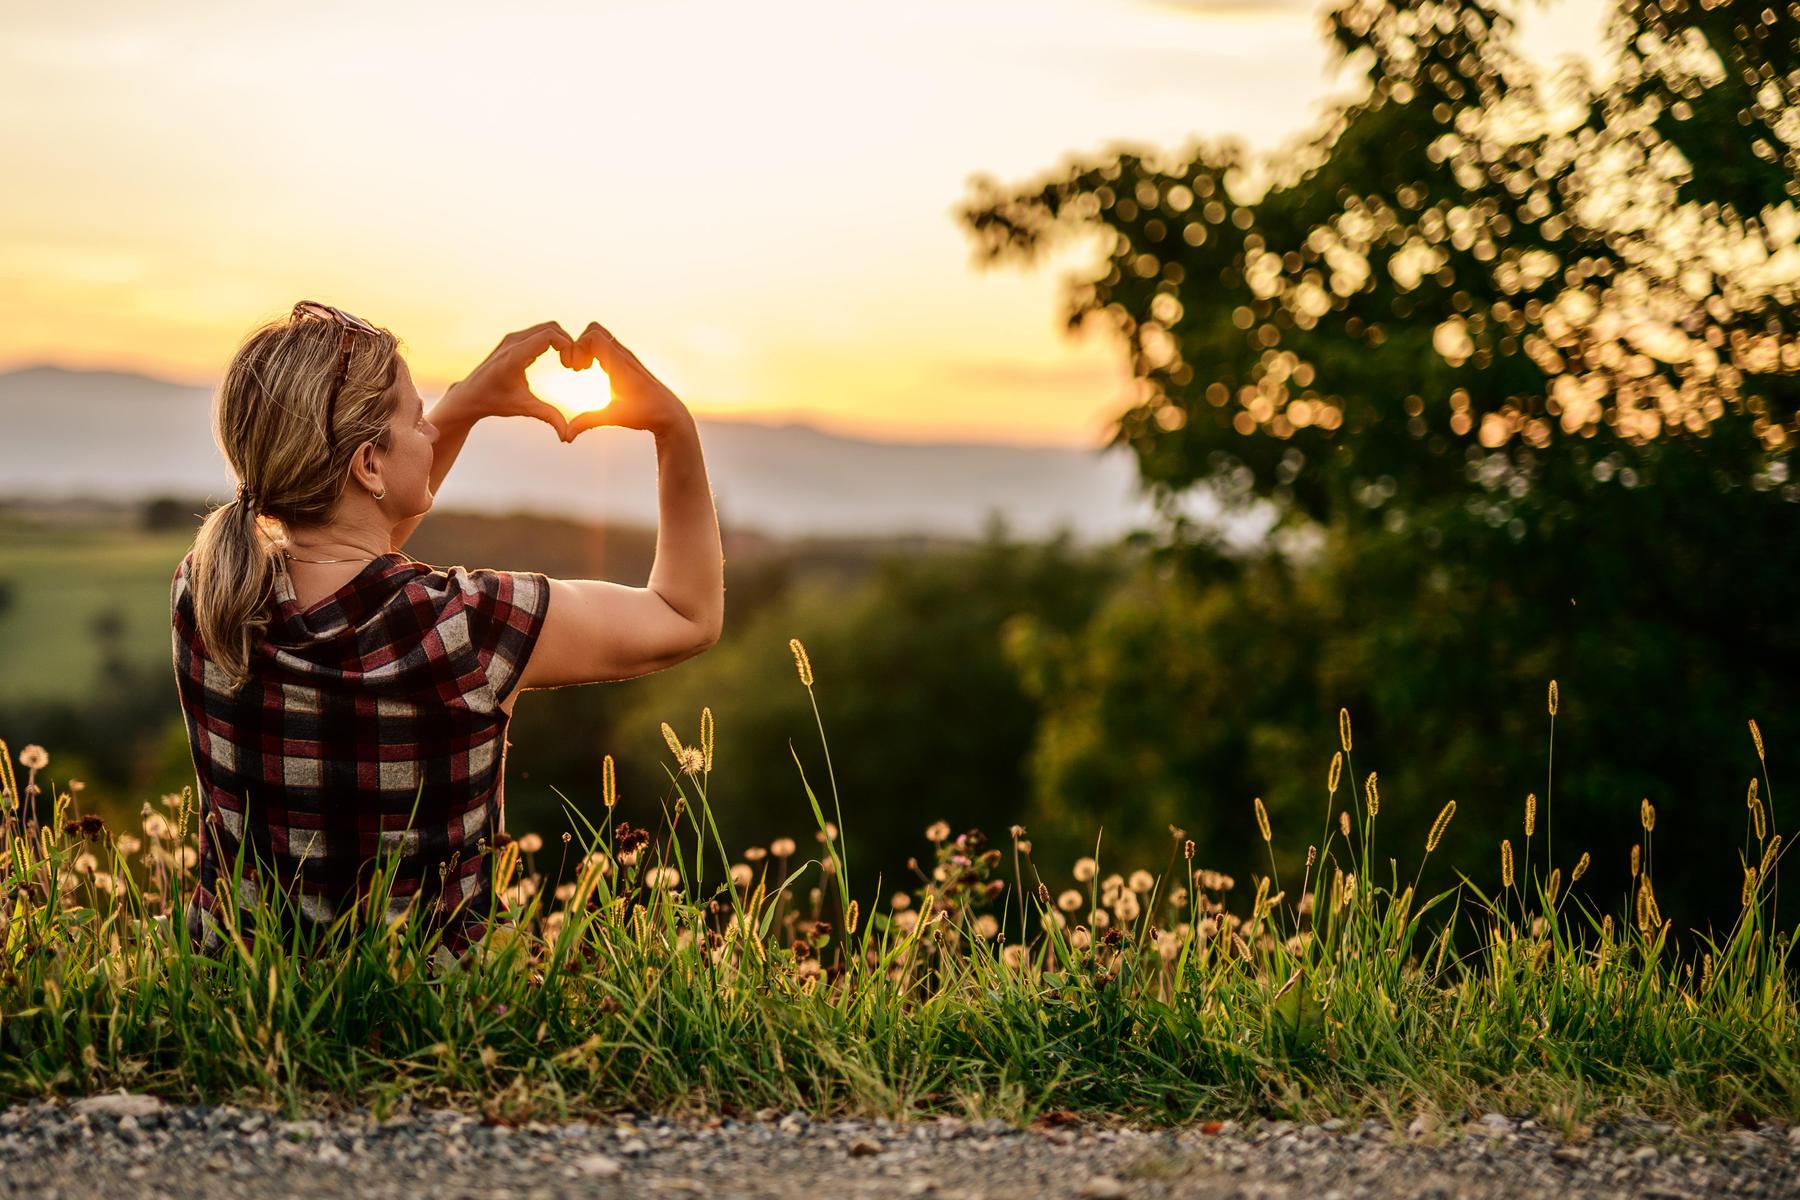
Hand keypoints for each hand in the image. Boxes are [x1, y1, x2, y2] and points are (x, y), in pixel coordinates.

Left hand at [441, 322, 578, 439]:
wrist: (469, 395)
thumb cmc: (495, 402)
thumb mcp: (524, 408)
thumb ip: (548, 417)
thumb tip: (566, 437)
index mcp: (515, 356)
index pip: (549, 335)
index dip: (567, 346)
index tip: (571, 366)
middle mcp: (513, 342)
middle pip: (551, 327)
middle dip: (568, 342)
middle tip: (573, 365)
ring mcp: (512, 338)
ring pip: (546, 328)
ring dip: (561, 341)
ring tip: (567, 363)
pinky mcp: (512, 340)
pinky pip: (539, 333)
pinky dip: (553, 342)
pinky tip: (557, 360)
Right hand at [565, 321, 692, 437]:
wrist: (670, 413)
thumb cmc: (645, 414)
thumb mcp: (613, 417)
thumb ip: (588, 422)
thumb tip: (567, 436)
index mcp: (619, 364)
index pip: (594, 336)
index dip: (578, 347)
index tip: (576, 369)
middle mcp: (623, 356)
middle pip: (595, 329)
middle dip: (580, 343)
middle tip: (577, 367)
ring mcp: (627, 357)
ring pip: (602, 336)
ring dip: (588, 348)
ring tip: (583, 369)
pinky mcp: (628, 362)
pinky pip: (608, 346)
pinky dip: (596, 352)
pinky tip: (594, 372)